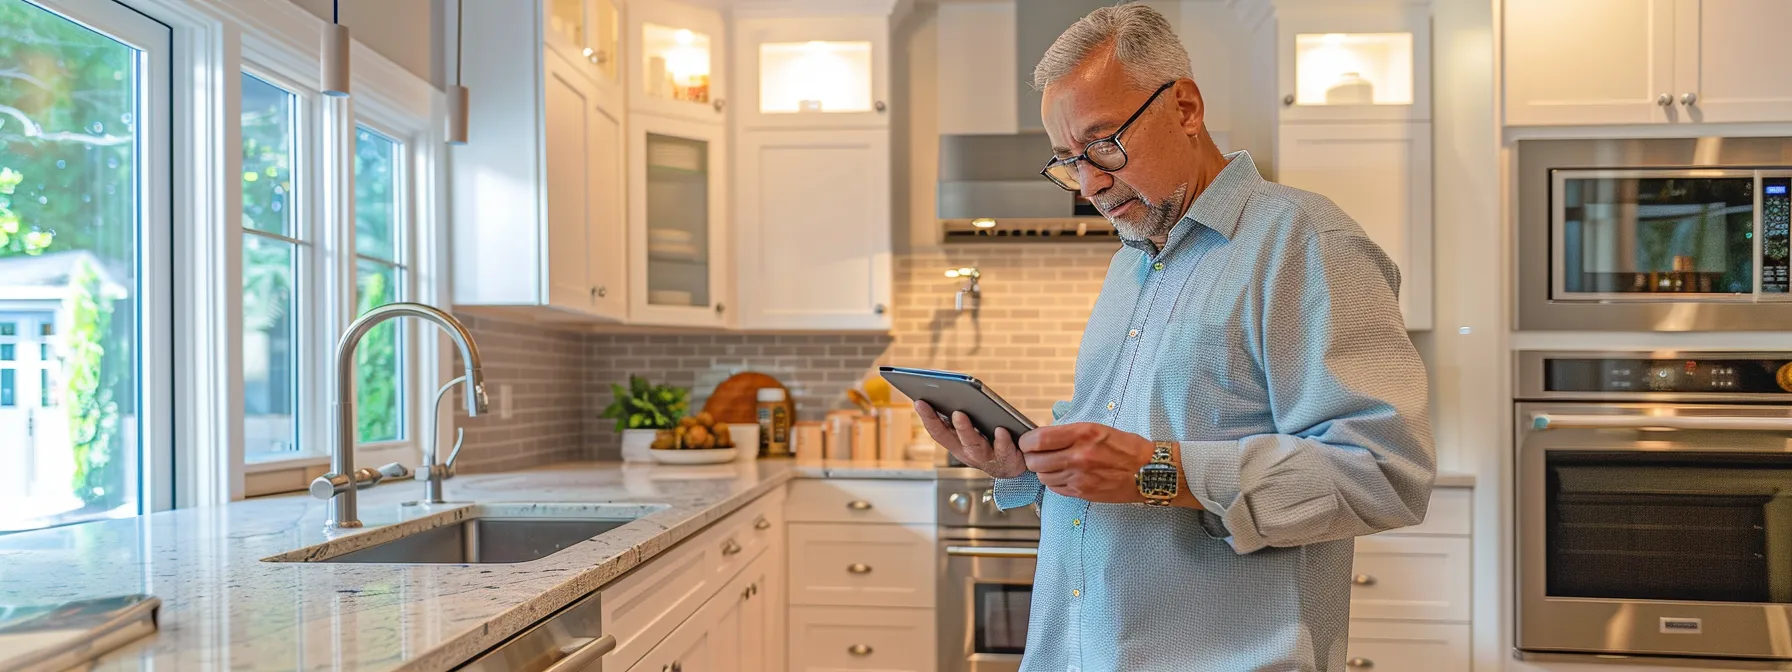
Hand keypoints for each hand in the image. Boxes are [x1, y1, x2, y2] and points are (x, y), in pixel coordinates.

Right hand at [914, 400, 1026, 478]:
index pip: (937, 431)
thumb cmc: (992, 443)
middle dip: (940, 421)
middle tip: (938, 406)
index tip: (919, 401)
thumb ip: (962, 416)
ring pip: (974, 445)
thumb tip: (949, 392)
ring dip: (965, 430)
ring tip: (960, 414)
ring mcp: (986, 458)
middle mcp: (967, 453)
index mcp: (957, 444)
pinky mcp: (1006, 460)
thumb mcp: (974, 431)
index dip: (927, 418)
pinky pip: (1003, 450)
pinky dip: (1001, 441)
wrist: (1017, 466)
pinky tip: (1000, 429)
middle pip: (952, 438)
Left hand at [1018, 423, 1154, 502]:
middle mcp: (1078, 456)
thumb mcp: (1097, 429)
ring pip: (1043, 477)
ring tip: (1052, 464)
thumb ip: (1069, 433)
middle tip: (1036, 454)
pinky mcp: (1082, 492)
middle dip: (1031, 457)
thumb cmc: (1127, 448)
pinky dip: (1054, 482)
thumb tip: (1044, 437)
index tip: (1027, 442)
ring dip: (1043, 471)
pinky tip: (1064, 475)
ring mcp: (1079, 477)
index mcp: (1082, 435)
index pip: (1038, 440)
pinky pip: (1055, 489)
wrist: (1149, 472)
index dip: (1027, 442)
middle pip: (1035, 461)